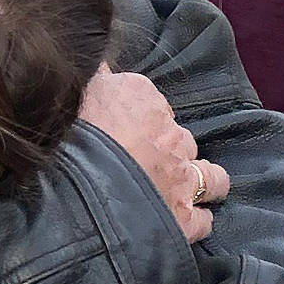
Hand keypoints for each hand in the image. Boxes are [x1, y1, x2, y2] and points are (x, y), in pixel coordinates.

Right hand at [77, 66, 224, 240]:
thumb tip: (97, 60)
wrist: (82, 186)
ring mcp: (181, 178)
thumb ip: (93, 76)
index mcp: (142, 98)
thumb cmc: (72, 134)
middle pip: (179, 139)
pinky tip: (186, 222)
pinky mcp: (183, 219)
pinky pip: (203, 220)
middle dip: (167, 149)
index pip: (147, 100)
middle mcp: (171, 135)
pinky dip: (197, 221)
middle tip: (143, 162)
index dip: (137, 117)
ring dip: (202, 181)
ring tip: (184, 189)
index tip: (122, 127)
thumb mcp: (77, 90)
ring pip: (211, 177)